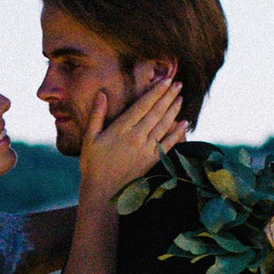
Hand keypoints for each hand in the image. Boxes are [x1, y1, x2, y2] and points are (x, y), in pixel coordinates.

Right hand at [78, 72, 186, 205]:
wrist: (102, 192)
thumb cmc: (93, 164)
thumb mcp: (90, 138)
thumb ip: (97, 115)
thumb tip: (101, 93)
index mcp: (121, 129)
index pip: (142, 105)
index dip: (155, 92)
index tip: (165, 80)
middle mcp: (136, 137)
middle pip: (156, 112)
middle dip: (168, 96)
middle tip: (178, 83)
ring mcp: (146, 150)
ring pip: (164, 125)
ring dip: (174, 110)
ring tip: (180, 97)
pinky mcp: (152, 161)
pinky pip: (168, 144)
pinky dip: (177, 133)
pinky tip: (184, 123)